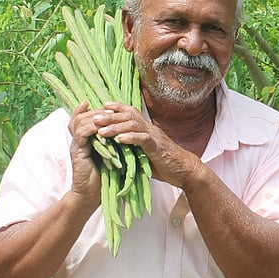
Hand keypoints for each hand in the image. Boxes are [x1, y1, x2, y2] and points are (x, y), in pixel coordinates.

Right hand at [67, 102, 103, 203]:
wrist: (92, 194)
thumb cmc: (103, 176)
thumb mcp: (110, 155)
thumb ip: (112, 143)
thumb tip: (126, 132)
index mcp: (84, 140)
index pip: (83, 118)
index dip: (93, 110)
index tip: (107, 105)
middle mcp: (78, 140)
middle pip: (80, 116)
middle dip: (97, 111)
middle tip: (111, 110)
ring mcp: (76, 145)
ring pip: (80, 122)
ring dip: (96, 117)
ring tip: (109, 116)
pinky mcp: (78, 151)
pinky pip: (81, 133)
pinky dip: (92, 128)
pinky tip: (103, 127)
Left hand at [89, 101, 204, 188]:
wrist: (184, 170)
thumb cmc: (164, 163)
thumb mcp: (145, 153)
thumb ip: (133, 147)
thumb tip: (116, 148)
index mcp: (146, 128)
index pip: (130, 112)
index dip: (116, 107)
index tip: (102, 106)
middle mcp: (150, 129)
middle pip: (128, 115)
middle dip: (110, 116)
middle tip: (94, 119)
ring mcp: (154, 136)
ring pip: (133, 124)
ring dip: (116, 126)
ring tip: (101, 131)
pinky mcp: (158, 147)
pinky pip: (143, 138)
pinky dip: (131, 137)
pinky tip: (120, 139)